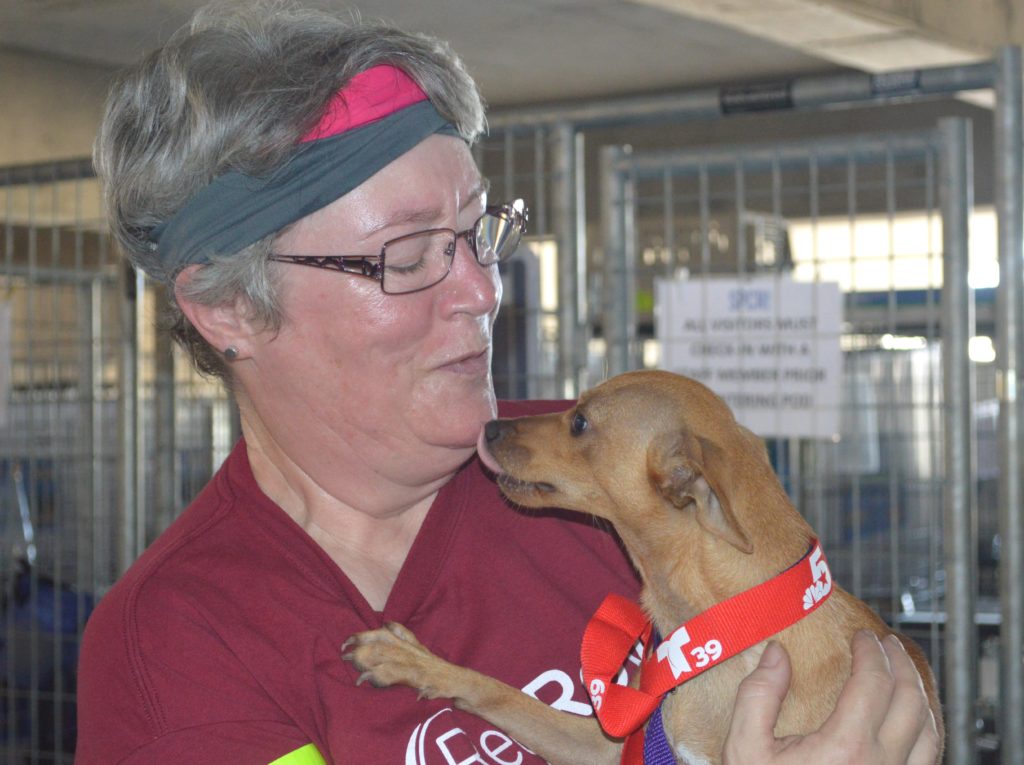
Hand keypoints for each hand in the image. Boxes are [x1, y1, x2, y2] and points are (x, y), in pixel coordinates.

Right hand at [723, 630, 939, 764]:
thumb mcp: (745, 748)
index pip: (874, 682)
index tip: (862, 636)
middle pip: (910, 701)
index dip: (871, 652)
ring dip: (918, 693)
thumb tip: (776, 653)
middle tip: (885, 644)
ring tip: (901, 673)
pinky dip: (925, 728)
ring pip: (929, 730)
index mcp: (845, 748)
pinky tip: (910, 719)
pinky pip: (928, 758)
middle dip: (900, 664)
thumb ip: (759, 695)